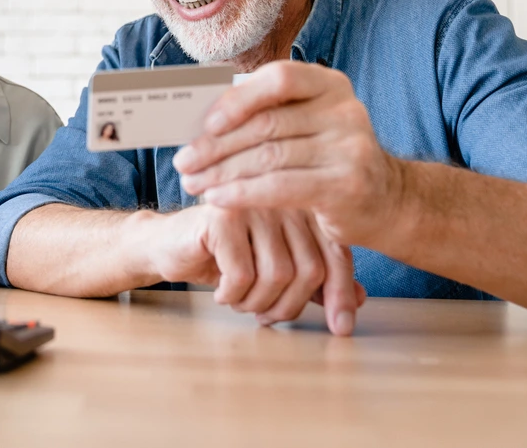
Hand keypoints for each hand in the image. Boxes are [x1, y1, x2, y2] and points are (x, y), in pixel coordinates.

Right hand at [141, 204, 364, 334]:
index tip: (340, 328)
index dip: (340, 294)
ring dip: (257, 303)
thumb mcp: (275, 270)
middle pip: (308, 269)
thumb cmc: (224, 256)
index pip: (334, 254)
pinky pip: (242, 274)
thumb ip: (315, 279)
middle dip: (289, 307)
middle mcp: (281, 198)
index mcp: (302, 206)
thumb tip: (359, 300)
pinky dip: (233, 295)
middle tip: (265, 316)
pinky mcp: (220, 216)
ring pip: (277, 274)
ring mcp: (251, 203)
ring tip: (240, 302)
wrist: (168, 245)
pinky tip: (221, 291)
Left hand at [174, 61, 404, 247]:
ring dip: (221, 172)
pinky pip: (280, 187)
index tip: (206, 122)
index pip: (278, 78)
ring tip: (193, 183)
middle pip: (266, 123)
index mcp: (330, 84)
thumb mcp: (307, 126)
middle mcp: (345, 110)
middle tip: (182, 162)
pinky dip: (241, 193)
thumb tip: (200, 116)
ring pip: (268, 157)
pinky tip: (217, 198)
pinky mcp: (346, 186)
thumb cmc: (328, 159)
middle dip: (215, 145)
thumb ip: (267, 114)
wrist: (389, 201)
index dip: (238, 99)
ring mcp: (350, 148)